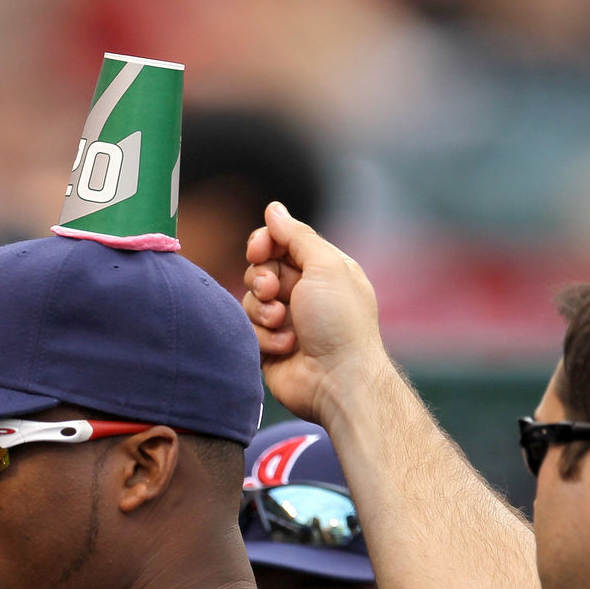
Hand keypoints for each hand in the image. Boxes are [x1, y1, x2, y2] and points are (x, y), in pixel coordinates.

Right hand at [242, 202, 387, 425]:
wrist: (337, 380)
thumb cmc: (339, 323)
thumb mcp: (325, 266)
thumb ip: (296, 235)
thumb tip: (273, 208)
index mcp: (322, 269)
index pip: (280, 242)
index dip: (264, 242)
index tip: (258, 250)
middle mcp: (304, 292)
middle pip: (260, 269)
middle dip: (261, 279)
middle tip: (275, 292)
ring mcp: (286, 320)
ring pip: (250, 300)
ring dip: (264, 311)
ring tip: (284, 324)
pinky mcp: (270, 346)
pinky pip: (250, 329)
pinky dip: (265, 337)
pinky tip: (287, 347)